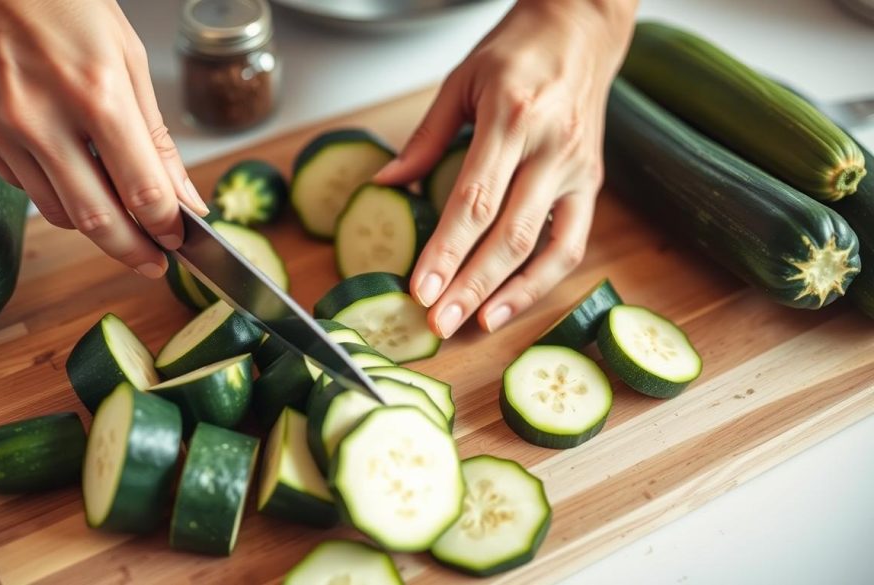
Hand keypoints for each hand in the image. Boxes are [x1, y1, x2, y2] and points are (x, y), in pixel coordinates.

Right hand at [0, 0, 208, 277]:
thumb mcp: (126, 57)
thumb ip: (156, 136)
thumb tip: (183, 196)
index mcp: (95, 93)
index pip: (142, 191)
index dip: (167, 227)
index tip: (180, 238)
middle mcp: (40, 118)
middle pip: (97, 220)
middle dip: (134, 251)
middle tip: (154, 261)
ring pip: (57, 211)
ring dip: (95, 225)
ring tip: (120, 218)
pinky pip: (22, 185)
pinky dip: (55, 190)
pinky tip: (70, 172)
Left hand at [374, 0, 636, 336]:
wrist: (581, 29)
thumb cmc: (517, 52)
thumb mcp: (461, 82)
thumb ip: (425, 138)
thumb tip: (385, 186)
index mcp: (512, 115)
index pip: (474, 199)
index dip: (446, 250)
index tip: (420, 289)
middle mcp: (551, 146)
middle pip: (508, 233)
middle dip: (470, 285)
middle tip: (438, 323)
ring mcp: (578, 168)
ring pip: (544, 247)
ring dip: (507, 294)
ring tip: (472, 325)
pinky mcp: (593, 184)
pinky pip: (571, 245)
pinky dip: (541, 281)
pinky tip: (508, 304)